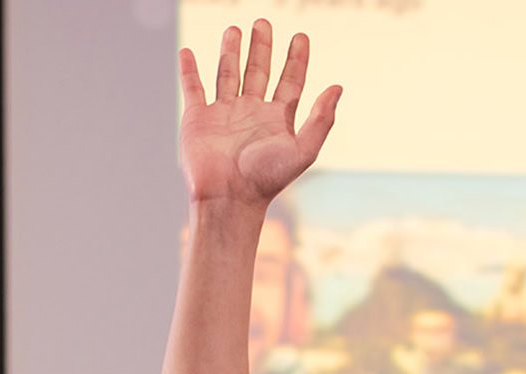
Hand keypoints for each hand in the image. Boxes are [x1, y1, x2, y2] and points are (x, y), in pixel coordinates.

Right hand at [178, 21, 339, 209]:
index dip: (296, 59)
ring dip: (230, 52)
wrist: (228, 198)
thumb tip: (338, 88)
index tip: (300, 37)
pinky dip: (189, 71)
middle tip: (263, 22)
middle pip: (258, 71)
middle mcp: (250, 113)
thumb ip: (322, 119)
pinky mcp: (197, 119)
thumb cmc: (266, 179)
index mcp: (276, 119)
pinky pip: (193, 89)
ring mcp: (223, 114)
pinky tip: (187, 53)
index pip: (290, 81)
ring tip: (234, 29)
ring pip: (228, 74)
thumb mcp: (303, 149)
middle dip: (261, 47)